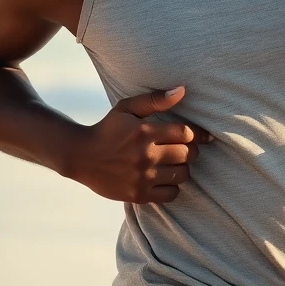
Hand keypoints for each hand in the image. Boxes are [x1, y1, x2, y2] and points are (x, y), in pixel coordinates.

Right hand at [65, 86, 213, 202]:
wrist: (81, 157)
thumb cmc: (108, 128)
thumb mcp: (127, 107)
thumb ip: (155, 99)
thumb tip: (182, 91)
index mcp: (144, 132)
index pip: (185, 133)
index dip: (198, 134)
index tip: (202, 135)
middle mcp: (145, 155)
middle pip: (187, 154)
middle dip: (192, 150)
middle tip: (187, 148)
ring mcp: (142, 177)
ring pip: (182, 175)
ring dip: (184, 168)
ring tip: (177, 162)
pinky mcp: (138, 195)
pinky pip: (170, 194)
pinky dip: (173, 187)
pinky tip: (166, 178)